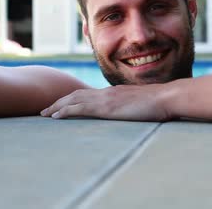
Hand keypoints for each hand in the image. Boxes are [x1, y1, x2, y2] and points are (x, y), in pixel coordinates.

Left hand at [40, 84, 171, 121]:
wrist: (167, 97)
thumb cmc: (160, 104)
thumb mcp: (142, 106)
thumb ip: (132, 109)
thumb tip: (132, 115)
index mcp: (114, 93)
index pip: (87, 95)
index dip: (72, 99)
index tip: (61, 106)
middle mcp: (106, 93)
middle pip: (76, 95)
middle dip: (59, 102)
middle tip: (45, 111)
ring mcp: (106, 99)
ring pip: (73, 100)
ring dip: (57, 107)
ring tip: (45, 114)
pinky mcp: (107, 108)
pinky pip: (80, 108)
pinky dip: (65, 111)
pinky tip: (56, 116)